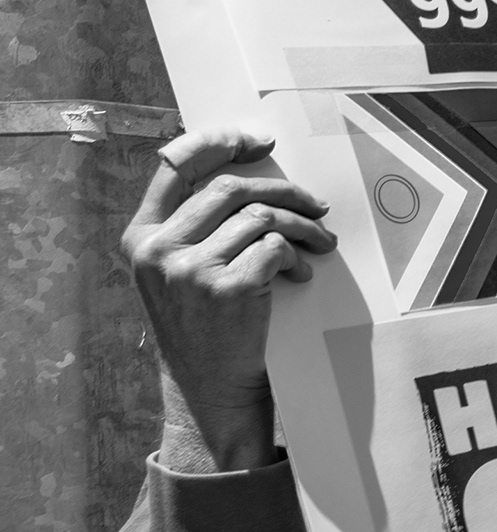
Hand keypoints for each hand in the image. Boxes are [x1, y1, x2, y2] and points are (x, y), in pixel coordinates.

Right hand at [122, 128, 335, 470]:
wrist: (212, 391)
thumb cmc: (206, 328)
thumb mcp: (179, 274)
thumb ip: (197, 228)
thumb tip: (251, 181)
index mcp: (140, 237)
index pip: (173, 164)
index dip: (218, 142)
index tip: (259, 141)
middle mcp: (157, 249)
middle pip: (229, 187)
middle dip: (283, 191)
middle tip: (316, 206)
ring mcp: (190, 268)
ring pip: (260, 217)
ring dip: (301, 227)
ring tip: (321, 243)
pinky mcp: (227, 288)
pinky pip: (276, 248)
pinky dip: (298, 257)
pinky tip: (302, 275)